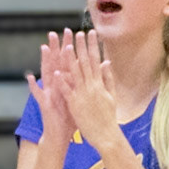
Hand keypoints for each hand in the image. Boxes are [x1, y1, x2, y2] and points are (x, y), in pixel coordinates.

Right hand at [25, 29, 78, 146]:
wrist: (60, 135)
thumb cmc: (70, 119)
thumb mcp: (79, 98)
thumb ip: (84, 83)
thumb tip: (93, 70)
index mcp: (65, 84)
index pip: (67, 62)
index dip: (69, 48)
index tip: (74, 33)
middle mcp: (55, 86)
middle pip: (55, 63)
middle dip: (56, 48)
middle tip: (55, 33)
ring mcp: (48, 94)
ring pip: (46, 74)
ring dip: (45, 61)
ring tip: (44, 47)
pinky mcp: (44, 104)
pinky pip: (37, 94)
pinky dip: (34, 86)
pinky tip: (30, 77)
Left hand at [61, 28, 120, 146]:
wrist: (106, 135)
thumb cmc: (108, 116)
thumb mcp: (111, 95)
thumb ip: (108, 78)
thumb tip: (106, 62)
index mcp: (100, 84)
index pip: (96, 60)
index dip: (93, 46)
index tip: (90, 33)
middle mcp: (92, 86)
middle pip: (85, 63)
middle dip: (81, 47)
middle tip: (77, 33)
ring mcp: (83, 95)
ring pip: (75, 74)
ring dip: (70, 60)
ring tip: (66, 47)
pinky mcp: (75, 105)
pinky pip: (67, 91)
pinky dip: (62, 82)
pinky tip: (56, 72)